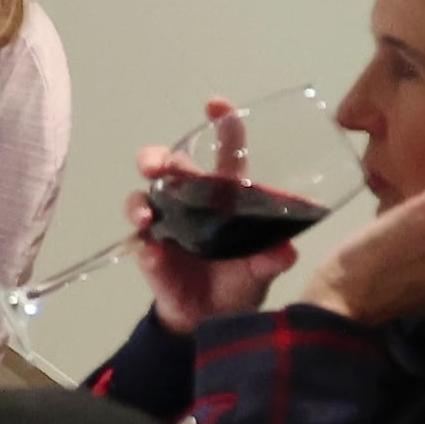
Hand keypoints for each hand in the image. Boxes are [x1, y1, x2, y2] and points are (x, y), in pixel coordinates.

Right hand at [123, 104, 299, 332]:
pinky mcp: (149, 253)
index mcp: (225, 197)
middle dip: (156, 159)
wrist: (211, 319)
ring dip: (139, 203)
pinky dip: (146, 247)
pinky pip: (141, 244)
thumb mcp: (263, 271)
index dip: (221, 124)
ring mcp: (166, 226)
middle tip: (155, 168)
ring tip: (147, 217)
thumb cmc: (240, 282)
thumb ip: (272, 260)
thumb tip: (285, 252)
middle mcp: (191, 203)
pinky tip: (153, 254)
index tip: (214, 104)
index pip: (224, 152)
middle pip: (169, 167)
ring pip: (141, 199)